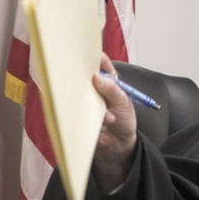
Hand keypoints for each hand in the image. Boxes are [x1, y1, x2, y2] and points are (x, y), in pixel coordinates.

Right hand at [91, 53, 137, 192]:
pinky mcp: (77, 114)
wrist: (117, 147)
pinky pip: (73, 109)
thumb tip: (96, 77)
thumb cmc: (125, 121)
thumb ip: (112, 90)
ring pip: (78, 92)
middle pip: (84, 76)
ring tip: (107, 116)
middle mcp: (95, 89)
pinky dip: (84, 115)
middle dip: (83, 75)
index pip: (101, 65)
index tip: (89, 52)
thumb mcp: (124, 104)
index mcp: (109, 82)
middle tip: (81, 75)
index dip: (96, 57)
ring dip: (89, 102)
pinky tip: (98, 123)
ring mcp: (85, 101)